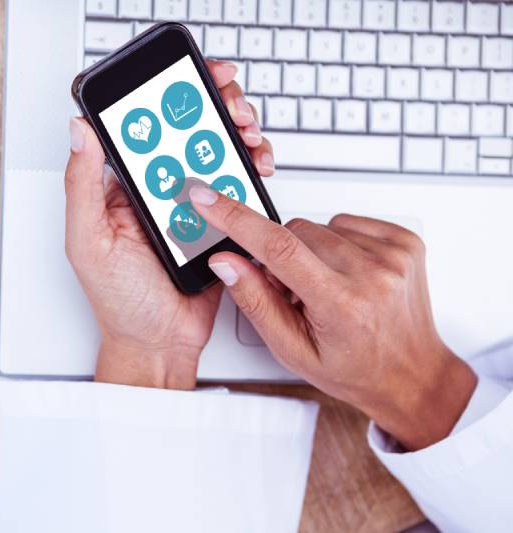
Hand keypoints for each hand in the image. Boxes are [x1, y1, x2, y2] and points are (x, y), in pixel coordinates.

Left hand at [65, 60, 273, 389]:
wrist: (159, 346)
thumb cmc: (119, 303)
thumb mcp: (88, 242)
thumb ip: (82, 187)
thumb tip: (80, 131)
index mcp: (122, 189)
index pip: (143, 129)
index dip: (167, 97)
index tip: (190, 80)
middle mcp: (156, 192)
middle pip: (187, 133)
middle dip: (214, 108)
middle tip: (232, 107)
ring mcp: (189, 207)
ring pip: (216, 155)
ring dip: (237, 134)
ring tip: (248, 134)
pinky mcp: (217, 224)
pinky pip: (236, 188)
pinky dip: (251, 170)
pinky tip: (256, 166)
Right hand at [187, 187, 476, 449]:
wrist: (412, 374)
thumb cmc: (355, 368)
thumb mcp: (291, 349)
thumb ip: (255, 301)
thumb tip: (226, 261)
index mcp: (342, 305)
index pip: (277, 248)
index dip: (236, 219)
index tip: (209, 198)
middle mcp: (373, 274)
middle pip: (295, 232)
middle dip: (283, 255)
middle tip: (297, 292)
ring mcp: (393, 255)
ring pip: (319, 225)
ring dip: (311, 250)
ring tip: (327, 286)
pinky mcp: (405, 240)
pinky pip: (347, 222)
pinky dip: (337, 242)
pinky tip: (346, 272)